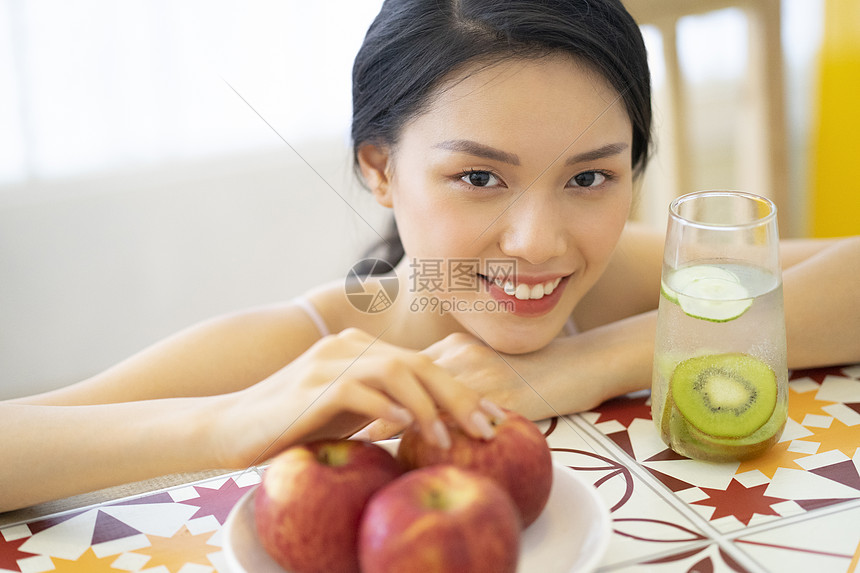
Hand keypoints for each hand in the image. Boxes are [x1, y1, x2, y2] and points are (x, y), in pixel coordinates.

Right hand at [209, 328, 502, 467]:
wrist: (231, 427)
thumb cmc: (294, 425)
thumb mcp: (348, 413)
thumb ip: (384, 407)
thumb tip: (434, 424)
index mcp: (361, 349)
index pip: (424, 364)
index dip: (461, 390)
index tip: (492, 419)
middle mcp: (349, 346)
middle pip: (419, 363)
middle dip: (459, 396)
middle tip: (486, 428)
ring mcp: (328, 362)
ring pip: (395, 371)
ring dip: (427, 406)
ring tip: (445, 439)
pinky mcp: (310, 386)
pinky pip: (357, 390)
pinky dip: (384, 407)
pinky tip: (402, 427)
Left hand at [354, 331, 571, 441]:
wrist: (580, 364)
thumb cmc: (533, 373)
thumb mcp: (489, 371)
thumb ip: (455, 385)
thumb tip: (422, 416)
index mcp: (451, 348)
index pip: (400, 371)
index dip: (372, 391)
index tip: (343, 408)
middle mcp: (458, 353)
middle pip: (405, 380)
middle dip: (372, 402)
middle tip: (341, 423)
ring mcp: (478, 370)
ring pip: (427, 395)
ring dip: (394, 417)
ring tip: (363, 438)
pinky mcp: (500, 390)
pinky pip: (462, 413)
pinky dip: (434, 429)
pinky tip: (414, 444)